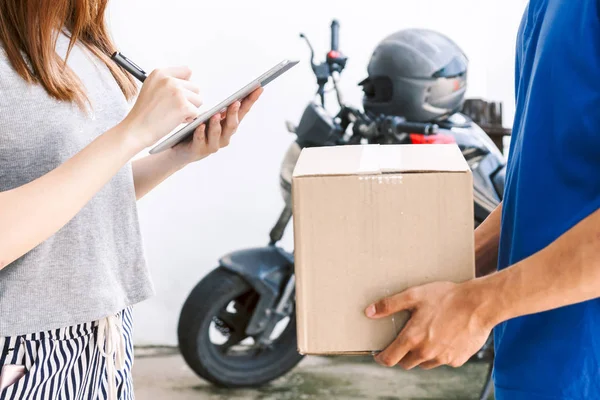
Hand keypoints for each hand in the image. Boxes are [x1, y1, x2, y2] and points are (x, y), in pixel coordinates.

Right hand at [121, 66, 202, 149]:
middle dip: (189, 100)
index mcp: (160, 73)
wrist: (136, 130)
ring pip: (198, 100)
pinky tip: (174, 121)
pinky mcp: (183, 106)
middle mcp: (169, 80)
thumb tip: (190, 77)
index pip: (187, 71)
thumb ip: (168, 81)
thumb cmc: (144, 113)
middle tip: (172, 108)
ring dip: (189, 110)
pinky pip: (196, 112)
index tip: (176, 96)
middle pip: (195, 88)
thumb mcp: (151, 88)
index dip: (186, 85)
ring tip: (173, 114)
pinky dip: (188, 119)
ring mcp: (177, 92)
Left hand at [170, 87, 262, 163]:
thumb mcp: (210, 118)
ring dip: (217, 124)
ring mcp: (212, 145)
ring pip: (217, 134)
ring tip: (216, 114)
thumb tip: (232, 97)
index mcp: (229, 127)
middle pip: (232, 125)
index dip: (251, 100)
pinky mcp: (198, 150)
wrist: (182, 152)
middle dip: (234, 113)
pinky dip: (200, 133)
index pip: (242, 112)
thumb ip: (220, 111)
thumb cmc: (198, 131)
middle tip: (235, 102)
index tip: (258, 88)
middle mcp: (224, 137)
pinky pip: (200, 140)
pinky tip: (199, 126)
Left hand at [365, 281, 492, 369]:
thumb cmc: (446, 297)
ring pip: (424, 363)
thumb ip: (389, 305)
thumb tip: (369, 312)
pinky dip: (440, 353)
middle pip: (406, 363)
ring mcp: (442, 359)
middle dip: (402, 355)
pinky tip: (444, 336)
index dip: (381, 358)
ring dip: (421, 355)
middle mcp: (426, 353)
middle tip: (405, 340)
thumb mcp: (414, 295)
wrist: (479, 304)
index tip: (379, 355)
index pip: (389, 359)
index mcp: (412, 338)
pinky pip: (443, 361)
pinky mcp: (457, 360)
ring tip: (426, 335)